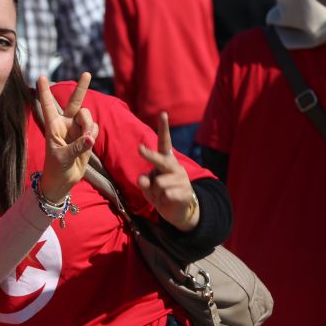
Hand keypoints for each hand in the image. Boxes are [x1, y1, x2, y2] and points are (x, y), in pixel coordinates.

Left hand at [37, 73, 98, 202]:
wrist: (63, 181)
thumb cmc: (55, 168)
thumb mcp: (62, 158)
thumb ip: (77, 147)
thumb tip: (90, 138)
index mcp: (53, 126)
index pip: (48, 106)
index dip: (44, 91)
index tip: (41, 76)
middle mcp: (65, 124)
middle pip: (74, 102)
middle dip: (81, 88)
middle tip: (87, 73)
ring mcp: (77, 130)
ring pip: (88, 117)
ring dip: (89, 125)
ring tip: (86, 140)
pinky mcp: (87, 137)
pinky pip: (94, 129)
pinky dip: (94, 133)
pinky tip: (89, 143)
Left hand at [138, 112, 198, 231]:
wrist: (178, 212)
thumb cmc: (161, 194)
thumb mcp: (148, 188)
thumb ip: (144, 182)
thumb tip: (142, 179)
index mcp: (166, 161)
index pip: (164, 143)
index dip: (164, 129)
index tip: (163, 114)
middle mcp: (175, 167)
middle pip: (160, 159)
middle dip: (149, 155)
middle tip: (140, 148)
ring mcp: (182, 179)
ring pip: (158, 183)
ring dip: (155, 193)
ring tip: (161, 196)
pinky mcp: (186, 192)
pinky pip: (166, 194)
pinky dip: (162, 201)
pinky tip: (168, 201)